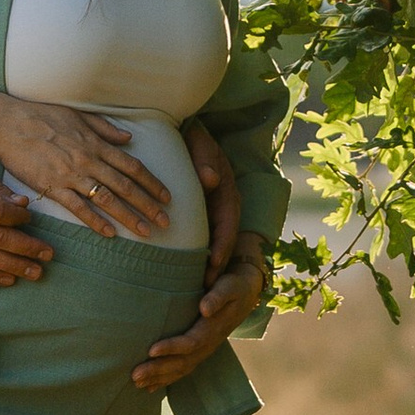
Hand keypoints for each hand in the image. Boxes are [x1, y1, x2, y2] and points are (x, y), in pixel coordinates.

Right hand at [0, 99, 172, 239]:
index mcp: (96, 144)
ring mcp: (72, 175)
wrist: (9, 124)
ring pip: (107, 199)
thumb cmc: (42, 116)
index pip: (132, 166)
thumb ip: (105, 128)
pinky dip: (96, 221)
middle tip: (166, 222)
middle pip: (126, 186)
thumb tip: (129, 138)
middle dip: (149, 205)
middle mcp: (89, 160)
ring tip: (146, 232)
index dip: (152, 183)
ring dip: (129, 217)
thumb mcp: (78, 116)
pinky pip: (79, 207)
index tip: (167, 197)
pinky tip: (110, 233)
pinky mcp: (53, 187)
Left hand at [132, 234, 268, 392]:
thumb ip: (218, 296)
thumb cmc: (233, 285)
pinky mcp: (199, 350)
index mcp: (215, 328)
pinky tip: (150, 387)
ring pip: (182, 369)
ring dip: (159, 377)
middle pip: (183, 362)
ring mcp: (205, 349)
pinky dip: (166, 379)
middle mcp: (210, 343)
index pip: (192, 342)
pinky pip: (183, 369)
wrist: (245, 291)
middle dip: (159, 369)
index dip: (172, 347)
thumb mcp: (229, 286)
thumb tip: (205, 308)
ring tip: (136, 382)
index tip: (151, 350)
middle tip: (135, 375)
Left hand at [184, 118, 240, 275]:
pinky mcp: (206, 209)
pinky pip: (207, 232)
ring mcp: (216, 206)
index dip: (223, 242)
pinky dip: (202, 250)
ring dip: (212, 260)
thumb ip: (204, 158)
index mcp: (227, 187)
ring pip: (218, 237)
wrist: (186, 129)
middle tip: (208, 286)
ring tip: (200, 284)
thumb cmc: (192, 135)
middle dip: (219, 261)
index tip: (214, 262)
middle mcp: (225, 199)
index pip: (228, 219)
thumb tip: (211, 179)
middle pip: (226, 235)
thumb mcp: (200, 141)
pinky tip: (189, 267)